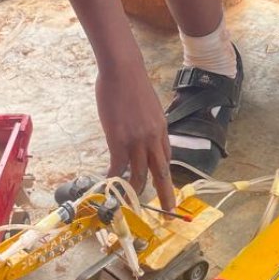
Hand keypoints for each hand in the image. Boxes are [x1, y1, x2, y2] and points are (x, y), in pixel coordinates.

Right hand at [96, 67, 175, 210]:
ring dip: (136, 191)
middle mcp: (153, 137)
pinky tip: (109, 186)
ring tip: (132, 204)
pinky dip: (114, 179)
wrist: (124, 70)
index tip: (167, 185)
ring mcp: (137, 140)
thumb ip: (145, 122)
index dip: (165, 172)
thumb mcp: (147, 106)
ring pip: (140, 174)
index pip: (166, 155)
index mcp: (161, 128)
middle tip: (169, 209)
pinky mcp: (119, 140)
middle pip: (162, 171)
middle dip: (166, 193)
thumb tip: (138, 129)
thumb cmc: (131, 83)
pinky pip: (118, 167)